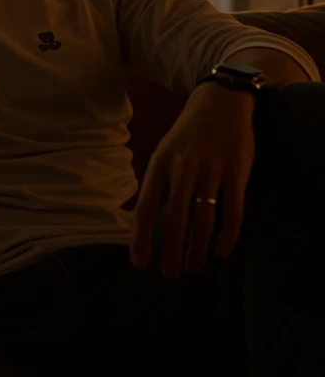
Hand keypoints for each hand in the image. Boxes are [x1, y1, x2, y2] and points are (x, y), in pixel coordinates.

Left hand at [129, 84, 255, 278]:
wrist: (222, 102)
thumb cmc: (189, 133)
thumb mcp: (165, 151)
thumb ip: (157, 183)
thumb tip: (140, 219)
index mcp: (161, 163)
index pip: (147, 206)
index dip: (142, 237)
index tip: (139, 262)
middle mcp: (184, 168)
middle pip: (175, 218)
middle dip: (171, 251)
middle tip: (170, 274)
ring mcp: (212, 169)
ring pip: (203, 218)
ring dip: (198, 248)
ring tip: (194, 266)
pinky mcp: (237, 172)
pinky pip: (233, 210)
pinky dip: (228, 235)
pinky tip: (223, 251)